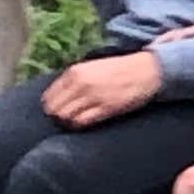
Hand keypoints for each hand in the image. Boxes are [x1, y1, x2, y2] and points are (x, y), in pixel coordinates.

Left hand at [42, 48, 167, 126]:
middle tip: (64, 119)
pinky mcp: (106, 108)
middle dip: (56, 116)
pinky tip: (84, 124)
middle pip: (54, 109)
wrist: (145, 70)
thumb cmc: (118, 70)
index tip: (57, 110)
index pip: (49, 96)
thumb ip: (73, 78)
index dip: (51, 106)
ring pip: (65, 117)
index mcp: (75, 72)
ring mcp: (93, 96)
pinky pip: (82, 122)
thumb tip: (57, 95)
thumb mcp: (91, 67)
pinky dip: (79, 125)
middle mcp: (81, 83)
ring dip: (67, 122)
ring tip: (74, 122)